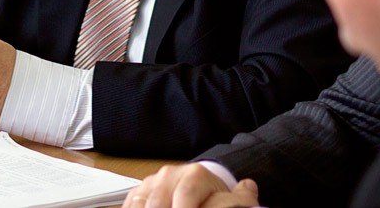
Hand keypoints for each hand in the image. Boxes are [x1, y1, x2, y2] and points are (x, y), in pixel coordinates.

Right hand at [123, 164, 259, 207]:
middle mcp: (170, 175)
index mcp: (194, 175)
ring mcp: (151, 183)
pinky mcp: (138, 192)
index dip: (185, 207)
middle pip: (159, 201)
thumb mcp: (229, 196)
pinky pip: (131, 203)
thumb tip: (248, 187)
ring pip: (141, 202)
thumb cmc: (212, 195)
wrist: (197, 184)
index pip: (186, 193)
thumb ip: (240, 196)